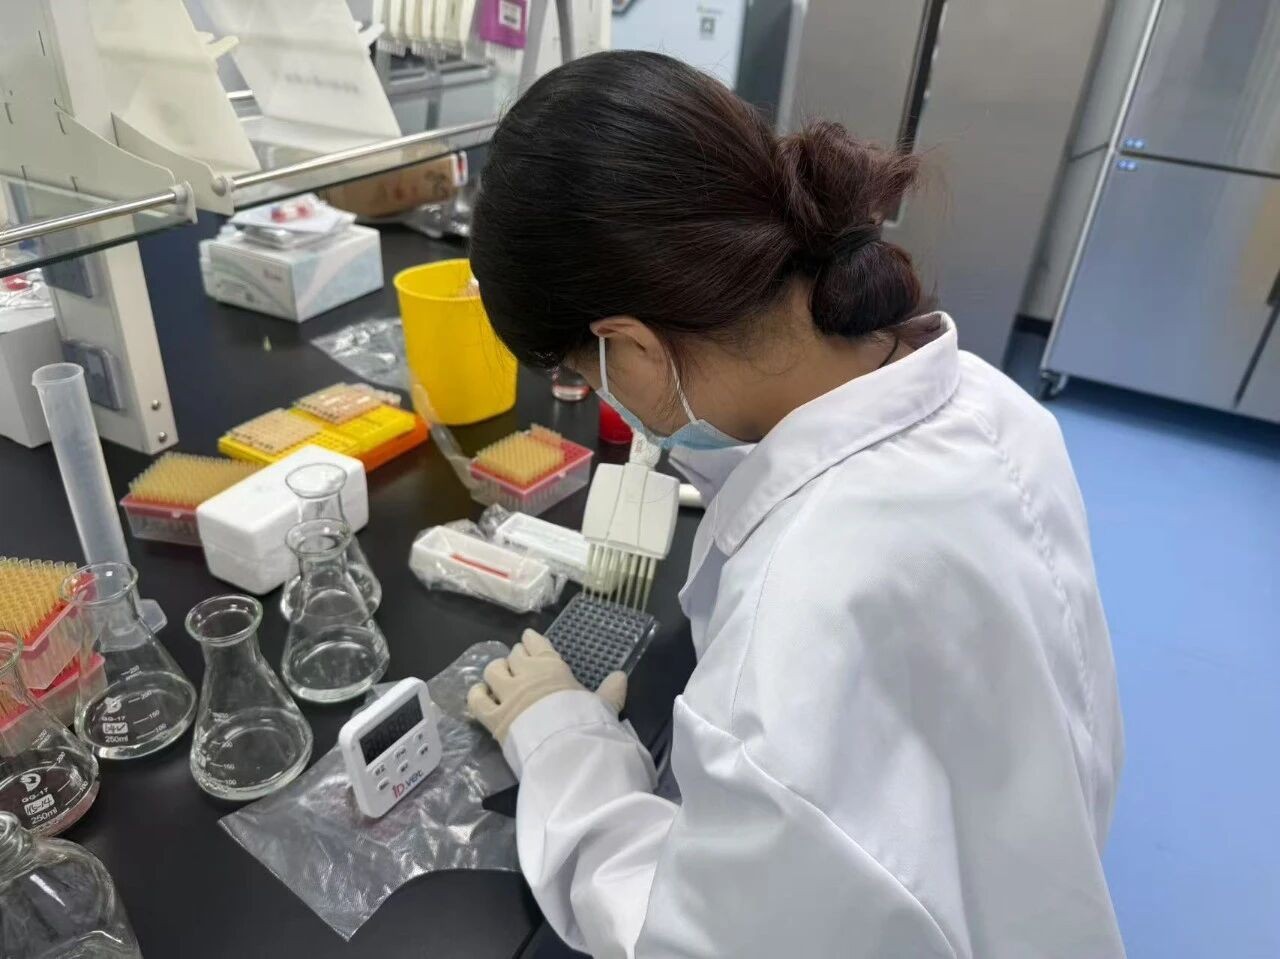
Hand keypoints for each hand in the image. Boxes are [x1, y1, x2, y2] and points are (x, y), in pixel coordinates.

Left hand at [468, 629, 626, 743]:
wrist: (566, 746)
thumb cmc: (586, 721)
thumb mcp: (604, 705)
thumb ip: (610, 691)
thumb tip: (621, 677)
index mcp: (552, 666)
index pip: (535, 643)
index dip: (531, 641)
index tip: (529, 641)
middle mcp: (526, 674)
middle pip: (513, 656)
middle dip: (515, 658)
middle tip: (518, 666)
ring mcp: (507, 695)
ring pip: (492, 671)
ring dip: (496, 672)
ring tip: (500, 679)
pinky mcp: (493, 717)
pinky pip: (476, 700)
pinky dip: (476, 695)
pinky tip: (481, 696)